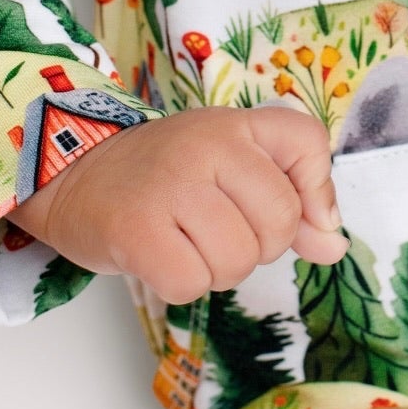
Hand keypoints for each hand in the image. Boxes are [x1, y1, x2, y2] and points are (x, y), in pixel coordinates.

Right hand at [7, 104, 349, 302]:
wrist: (73, 173)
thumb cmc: (162, 174)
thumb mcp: (230, 164)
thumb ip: (292, 200)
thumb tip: (334, 246)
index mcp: (236, 124)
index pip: (308, 147)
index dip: (311, 195)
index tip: (286, 214)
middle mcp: (208, 146)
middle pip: (279, 225)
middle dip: (255, 246)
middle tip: (213, 228)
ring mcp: (171, 185)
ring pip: (237, 261)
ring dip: (215, 269)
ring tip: (183, 241)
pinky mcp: (137, 229)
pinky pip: (192, 284)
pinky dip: (179, 284)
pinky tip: (159, 257)